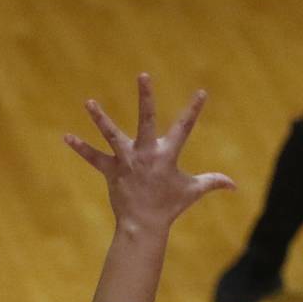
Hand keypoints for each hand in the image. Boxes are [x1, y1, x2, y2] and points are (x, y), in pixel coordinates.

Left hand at [65, 73, 234, 233]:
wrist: (144, 226)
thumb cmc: (170, 206)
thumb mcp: (193, 192)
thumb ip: (213, 182)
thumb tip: (235, 186)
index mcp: (167, 155)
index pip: (184, 127)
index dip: (194, 110)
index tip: (201, 92)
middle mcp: (146, 153)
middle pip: (146, 119)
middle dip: (145, 97)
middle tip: (143, 75)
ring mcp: (126, 161)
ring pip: (112, 135)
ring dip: (100, 118)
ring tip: (89, 102)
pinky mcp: (111, 170)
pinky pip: (93, 158)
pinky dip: (80, 148)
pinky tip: (66, 137)